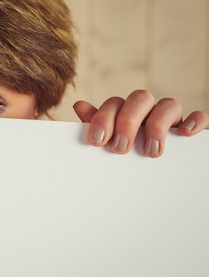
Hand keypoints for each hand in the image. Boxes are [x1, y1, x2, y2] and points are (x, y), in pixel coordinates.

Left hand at [73, 90, 208, 156]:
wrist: (160, 178)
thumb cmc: (128, 153)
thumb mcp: (112, 142)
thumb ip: (98, 127)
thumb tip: (79, 106)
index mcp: (126, 112)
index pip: (115, 103)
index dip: (104, 118)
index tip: (97, 141)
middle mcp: (149, 111)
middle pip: (140, 98)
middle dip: (128, 121)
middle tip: (120, 148)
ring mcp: (172, 118)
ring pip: (169, 104)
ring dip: (157, 125)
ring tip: (150, 151)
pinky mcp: (193, 128)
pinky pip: (200, 117)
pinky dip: (195, 121)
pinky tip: (186, 134)